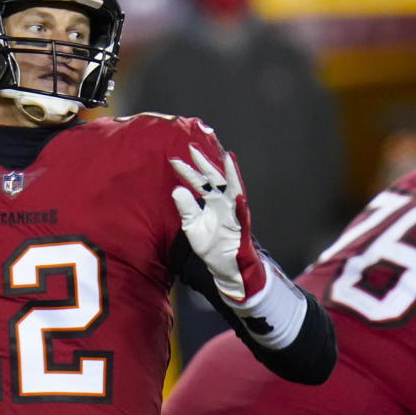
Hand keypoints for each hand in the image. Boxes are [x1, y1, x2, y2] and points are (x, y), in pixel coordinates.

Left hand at [170, 146, 265, 301]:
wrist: (225, 266)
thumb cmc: (212, 245)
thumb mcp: (192, 226)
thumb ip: (186, 208)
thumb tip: (177, 190)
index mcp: (212, 201)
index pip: (199, 182)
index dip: (187, 171)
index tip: (173, 160)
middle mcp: (224, 202)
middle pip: (215, 179)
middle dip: (205, 163)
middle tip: (192, 148)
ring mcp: (234, 212)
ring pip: (234, 190)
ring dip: (231, 175)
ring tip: (228, 158)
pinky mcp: (241, 226)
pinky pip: (242, 214)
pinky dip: (240, 203)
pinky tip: (237, 194)